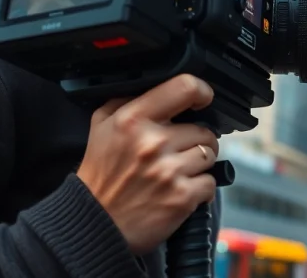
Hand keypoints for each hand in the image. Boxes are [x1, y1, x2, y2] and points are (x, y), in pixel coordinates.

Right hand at [77, 74, 219, 254]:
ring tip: (178, 170)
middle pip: (203, 129)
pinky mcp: (182, 197)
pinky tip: (180, 189)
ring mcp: (169, 171)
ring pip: (210, 155)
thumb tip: (159, 84)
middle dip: (196, 139)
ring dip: (199, 163)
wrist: (95, 222)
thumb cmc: (101, 174)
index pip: (184, 87)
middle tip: (177, 150)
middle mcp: (153, 143)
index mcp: (133, 119)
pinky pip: (210, 183)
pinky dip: (200, 188)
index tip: (202, 98)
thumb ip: (126, 100)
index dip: (200, 91)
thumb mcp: (102, 125)